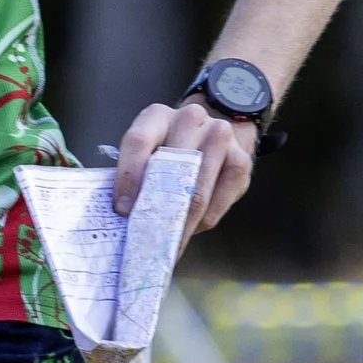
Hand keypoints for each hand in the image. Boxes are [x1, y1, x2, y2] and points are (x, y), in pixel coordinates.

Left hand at [109, 95, 255, 234]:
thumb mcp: (146, 149)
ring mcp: (220, 137)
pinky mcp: (240, 161)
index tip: (122, 209)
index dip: (128, 178)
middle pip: (171, 170)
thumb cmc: (170, 146)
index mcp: (157, 116)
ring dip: (179, 225)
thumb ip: (133, 172)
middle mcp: (190, 119)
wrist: (211, 131)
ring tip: (165, 247)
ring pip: (197, 192)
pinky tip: (188, 233)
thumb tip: (122, 213)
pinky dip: (200, 224)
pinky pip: (217, 204)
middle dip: (156, 209)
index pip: (139, 142)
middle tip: (144, 239)